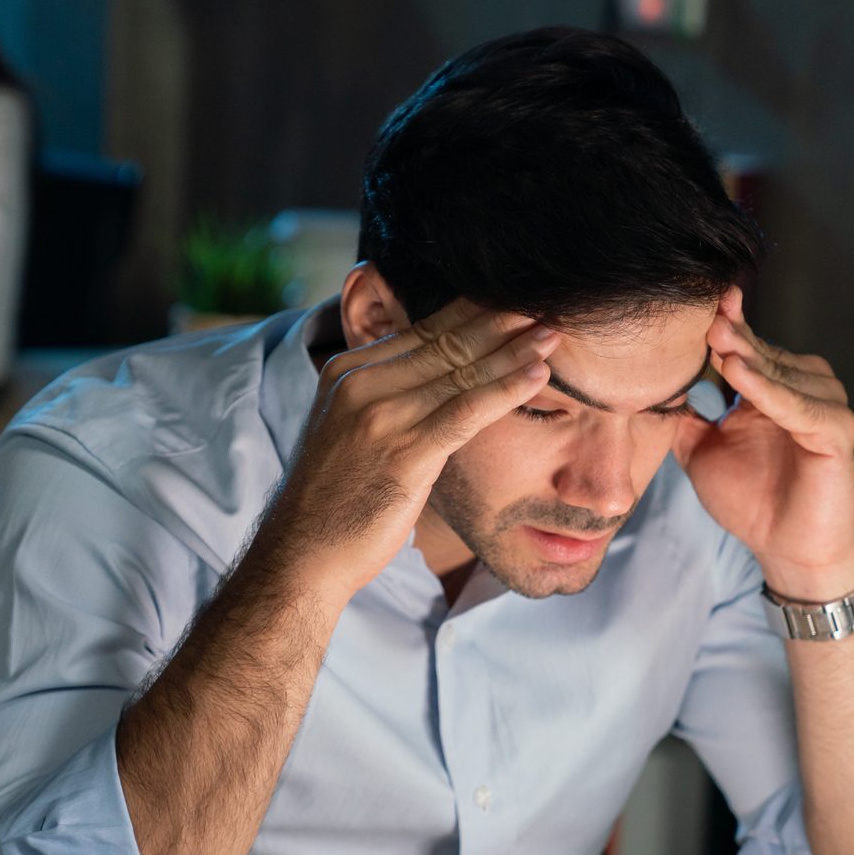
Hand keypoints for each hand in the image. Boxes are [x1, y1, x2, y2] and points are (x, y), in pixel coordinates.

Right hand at [246, 300, 560, 607]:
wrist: (301, 552)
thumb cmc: (333, 498)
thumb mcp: (349, 428)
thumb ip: (385, 396)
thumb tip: (433, 378)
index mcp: (348, 372)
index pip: (422, 332)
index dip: (472, 314)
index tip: (512, 302)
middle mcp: (362, 385)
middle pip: (445, 344)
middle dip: (499, 322)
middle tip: (545, 305)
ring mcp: (381, 417)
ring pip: (460, 372)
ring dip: (513, 350)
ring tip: (552, 334)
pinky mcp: (404, 453)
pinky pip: (465, 412)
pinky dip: (505, 390)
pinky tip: (537, 375)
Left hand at [672, 288, 853, 601]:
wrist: (786, 549)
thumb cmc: (749, 500)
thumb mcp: (700, 451)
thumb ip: (682, 416)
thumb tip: (646, 385)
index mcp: (770, 387)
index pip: (745, 347)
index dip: (725, 324)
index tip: (699, 301)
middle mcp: (801, 387)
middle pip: (762, 353)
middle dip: (733, 335)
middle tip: (705, 312)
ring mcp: (823, 406)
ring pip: (782, 374)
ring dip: (751, 358)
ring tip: (718, 341)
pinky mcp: (836, 432)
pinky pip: (801, 407)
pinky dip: (772, 391)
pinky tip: (741, 376)